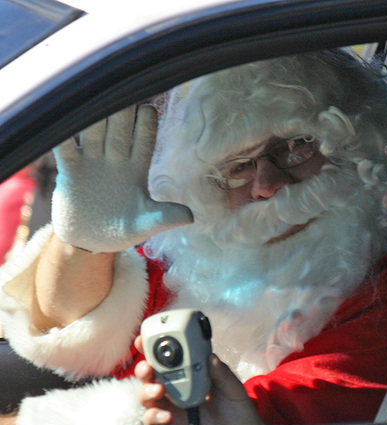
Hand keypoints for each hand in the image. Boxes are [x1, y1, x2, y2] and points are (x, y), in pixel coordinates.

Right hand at [52, 105, 192, 252]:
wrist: (90, 240)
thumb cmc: (122, 230)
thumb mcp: (144, 225)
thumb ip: (164, 218)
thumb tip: (191, 216)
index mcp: (137, 170)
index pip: (144, 142)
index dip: (146, 126)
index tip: (149, 109)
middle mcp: (116, 161)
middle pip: (119, 131)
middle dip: (121, 112)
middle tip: (123, 87)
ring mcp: (93, 163)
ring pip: (93, 133)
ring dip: (93, 116)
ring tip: (93, 93)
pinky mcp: (71, 172)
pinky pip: (66, 150)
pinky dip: (62, 136)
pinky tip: (60, 118)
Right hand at [134, 336, 266, 424]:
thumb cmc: (237, 408)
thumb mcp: (233, 389)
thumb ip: (223, 375)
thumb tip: (212, 358)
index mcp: (189, 375)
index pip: (168, 360)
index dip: (153, 349)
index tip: (144, 340)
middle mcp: (176, 390)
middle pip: (151, 377)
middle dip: (144, 369)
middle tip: (147, 367)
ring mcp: (171, 409)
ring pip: (147, 397)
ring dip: (147, 391)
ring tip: (158, 390)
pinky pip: (153, 422)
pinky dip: (155, 417)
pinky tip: (166, 415)